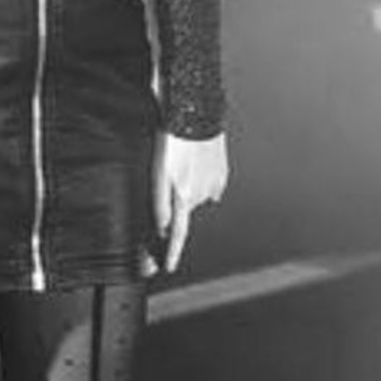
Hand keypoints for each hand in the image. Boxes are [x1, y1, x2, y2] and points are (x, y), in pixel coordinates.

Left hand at [151, 131, 227, 274]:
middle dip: (176, 202)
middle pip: (183, 210)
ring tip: (181, 162)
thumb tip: (164, 226)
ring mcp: (214, 183)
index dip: (172, 252)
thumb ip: (159, 202)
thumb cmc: (172, 137)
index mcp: (182, 194)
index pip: (177, 232)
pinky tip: (194, 161)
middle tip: (169, 180)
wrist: (196, 112)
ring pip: (195, 195)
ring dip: (187, 186)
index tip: (167, 268)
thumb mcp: (157, 170)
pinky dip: (200, 177)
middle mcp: (200, 194)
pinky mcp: (222, 172)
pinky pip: (208, 183)